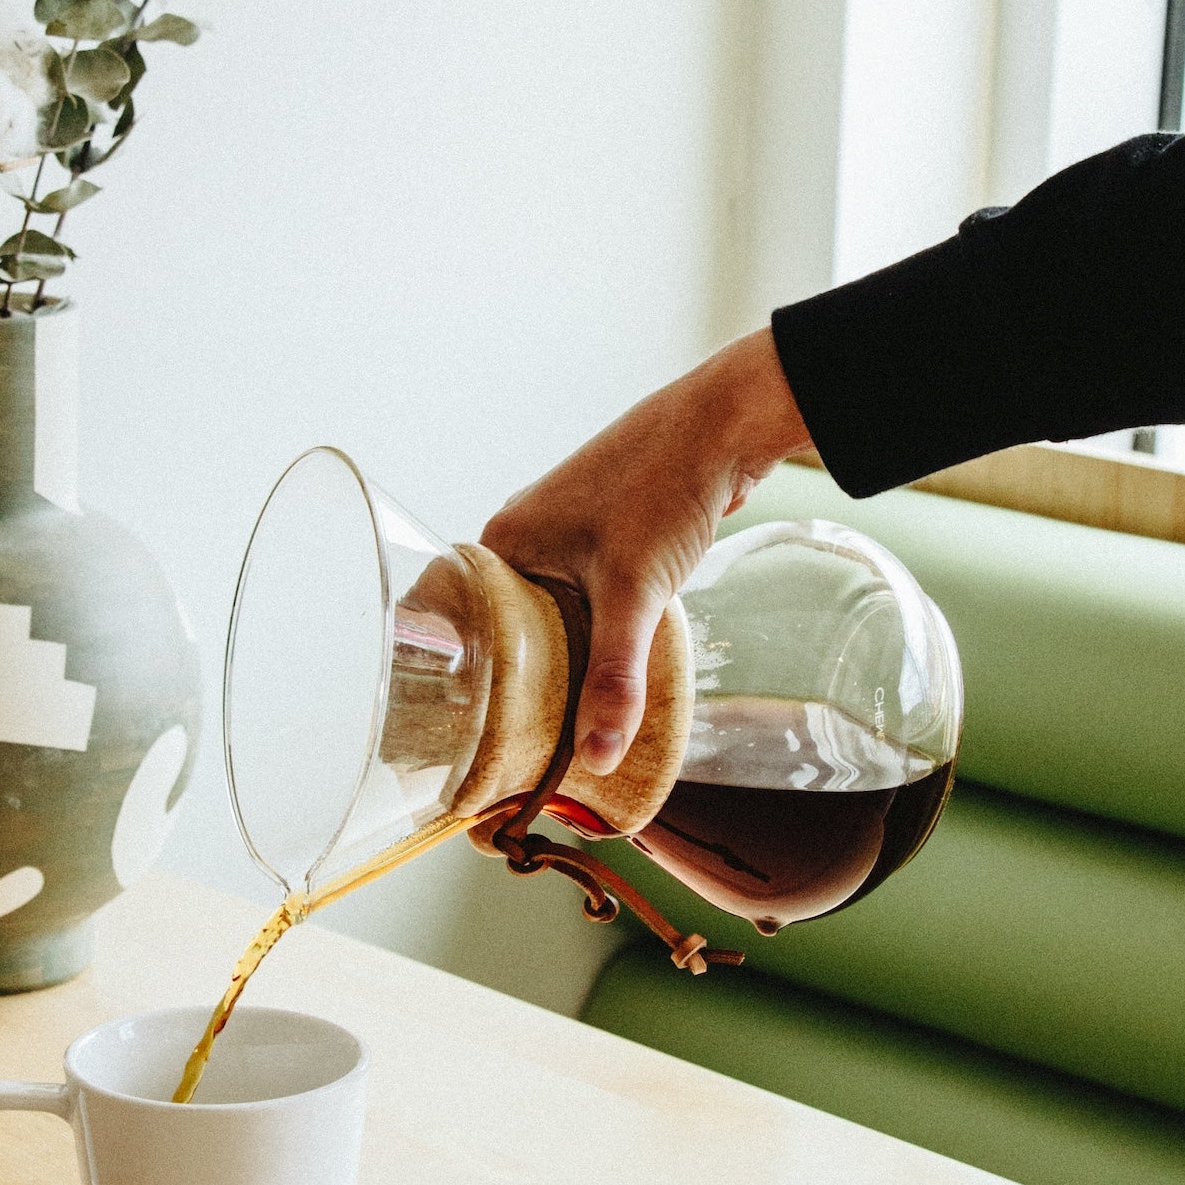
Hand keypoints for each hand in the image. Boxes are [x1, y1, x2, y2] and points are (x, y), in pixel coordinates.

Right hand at [481, 328, 812, 774]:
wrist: (725, 426)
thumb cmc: (664, 487)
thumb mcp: (634, 595)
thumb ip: (614, 678)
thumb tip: (597, 758)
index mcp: (502, 543)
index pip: (460, 623)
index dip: (467, 680)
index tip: (475, 733)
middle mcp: (523, 535)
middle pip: (507, 628)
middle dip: (524, 680)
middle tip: (531, 742)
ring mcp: (563, 531)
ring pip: (551, 615)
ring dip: (566, 655)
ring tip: (571, 713)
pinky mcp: (604, 534)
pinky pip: (584, 598)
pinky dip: (595, 630)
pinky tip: (613, 662)